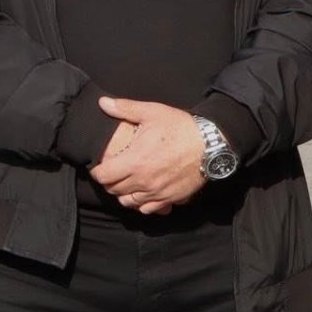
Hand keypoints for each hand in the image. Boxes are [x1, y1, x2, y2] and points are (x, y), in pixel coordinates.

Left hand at [89, 97, 205, 214]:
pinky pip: (148, 209)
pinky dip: (141, 204)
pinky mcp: (172, 198)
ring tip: (126, 182)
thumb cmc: (181, 127)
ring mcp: (158, 192)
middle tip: (113, 172)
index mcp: (135, 161)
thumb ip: (125, 109)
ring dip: (124, 194)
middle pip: (114, 190)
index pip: (103, 176)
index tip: (100, 166)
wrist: (213, 144)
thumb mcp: (152, 112)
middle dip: (109, 182)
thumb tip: (103, 102)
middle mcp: (144, 181)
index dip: (97, 172)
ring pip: (129, 202)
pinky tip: (143, 192)